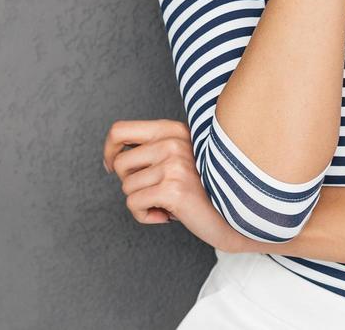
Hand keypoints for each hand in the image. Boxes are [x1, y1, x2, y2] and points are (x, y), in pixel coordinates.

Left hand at [101, 118, 254, 253]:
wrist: (236, 214)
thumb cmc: (203, 189)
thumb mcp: (179, 158)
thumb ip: (153, 149)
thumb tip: (112, 158)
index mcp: (171, 129)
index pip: (119, 130)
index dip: (109, 151)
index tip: (111, 167)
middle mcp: (172, 142)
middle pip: (119, 163)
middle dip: (131, 183)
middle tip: (156, 191)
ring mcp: (174, 164)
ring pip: (126, 187)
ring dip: (142, 203)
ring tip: (167, 204)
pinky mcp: (173, 188)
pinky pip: (134, 204)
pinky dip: (145, 216)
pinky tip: (167, 216)